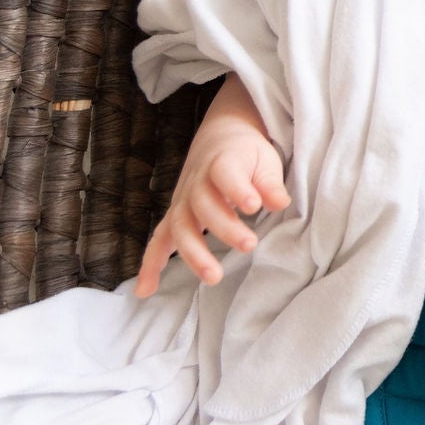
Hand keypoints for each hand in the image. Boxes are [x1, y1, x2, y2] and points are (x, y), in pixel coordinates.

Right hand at [134, 118, 290, 296]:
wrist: (220, 135)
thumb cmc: (246, 153)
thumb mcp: (265, 159)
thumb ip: (270, 183)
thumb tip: (279, 203)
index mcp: (222, 162)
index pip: (226, 173)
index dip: (237, 188)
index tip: (254, 204)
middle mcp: (197, 182)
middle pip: (204, 205)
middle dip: (224, 228)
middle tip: (249, 245)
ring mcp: (183, 200)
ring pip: (182, 226)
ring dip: (194, 254)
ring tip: (214, 277)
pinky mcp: (176, 215)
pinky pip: (159, 241)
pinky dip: (150, 264)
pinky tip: (145, 290)